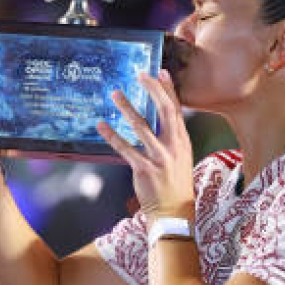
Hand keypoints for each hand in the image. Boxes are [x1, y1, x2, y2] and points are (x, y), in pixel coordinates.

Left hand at [96, 69, 194, 220]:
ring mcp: (159, 158)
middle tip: (140, 74)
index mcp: (182, 142)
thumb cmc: (175, 184)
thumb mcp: (181, 157)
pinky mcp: (144, 170)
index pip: (176, 109)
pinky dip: (112, 136)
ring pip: (142, 127)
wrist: (174, 212)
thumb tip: (161, 119)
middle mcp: (173, 147)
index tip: (160, 71)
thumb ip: (172, 138)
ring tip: (115, 94)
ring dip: (127, 107)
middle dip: (153, 90)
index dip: (168, 89)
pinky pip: (125, 149)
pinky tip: (102, 125)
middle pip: (164, 111)